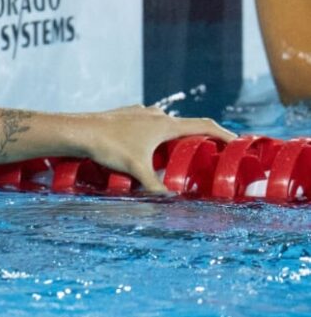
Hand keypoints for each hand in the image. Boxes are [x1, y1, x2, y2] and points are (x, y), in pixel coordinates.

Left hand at [81, 105, 233, 192]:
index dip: (223, 134)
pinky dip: (156, 133)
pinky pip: (148, 123)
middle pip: (185, 124)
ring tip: (181, 150)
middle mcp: (154, 114)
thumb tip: (170, 204)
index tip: (237, 142)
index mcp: (164, 125)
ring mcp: (139, 113)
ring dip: (175, 135)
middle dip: (199, 137)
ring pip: (165, 123)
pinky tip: (149, 144)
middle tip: (211, 151)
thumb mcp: (136, 170)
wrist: (79, 130)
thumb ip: (155, 187)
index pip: (203, 125)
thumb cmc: (110, 147)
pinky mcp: (125, 115)